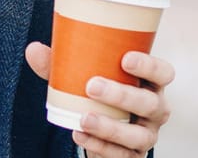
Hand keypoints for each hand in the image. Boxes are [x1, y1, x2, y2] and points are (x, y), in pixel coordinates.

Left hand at [25, 43, 172, 156]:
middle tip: (92, 86)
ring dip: (111, 127)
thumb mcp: (82, 76)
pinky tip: (79, 135)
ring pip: (138, 135)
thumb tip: (33, 50)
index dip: (149, 65)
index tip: (126, 58)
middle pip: (151, 103)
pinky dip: (99, 145)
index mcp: (150, 83)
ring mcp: (147, 135)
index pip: (163, 72)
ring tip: (84, 118)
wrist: (100, 129)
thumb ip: (61, 64)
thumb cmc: (97, 93)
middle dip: (123, 95)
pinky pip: (121, 155)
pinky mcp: (133, 155)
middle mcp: (155, 109)